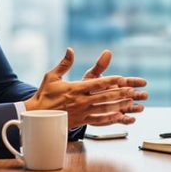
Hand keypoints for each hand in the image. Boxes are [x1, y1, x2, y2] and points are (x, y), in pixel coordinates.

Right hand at [25, 48, 147, 127]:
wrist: (36, 116)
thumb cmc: (44, 95)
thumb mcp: (52, 76)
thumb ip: (64, 63)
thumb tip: (70, 50)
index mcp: (75, 89)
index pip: (97, 84)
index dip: (111, 81)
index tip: (122, 78)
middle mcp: (81, 101)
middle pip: (105, 97)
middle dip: (120, 94)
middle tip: (134, 91)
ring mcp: (82, 112)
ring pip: (104, 109)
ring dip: (119, 105)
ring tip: (131, 103)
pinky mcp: (81, 121)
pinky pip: (99, 121)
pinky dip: (111, 119)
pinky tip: (121, 117)